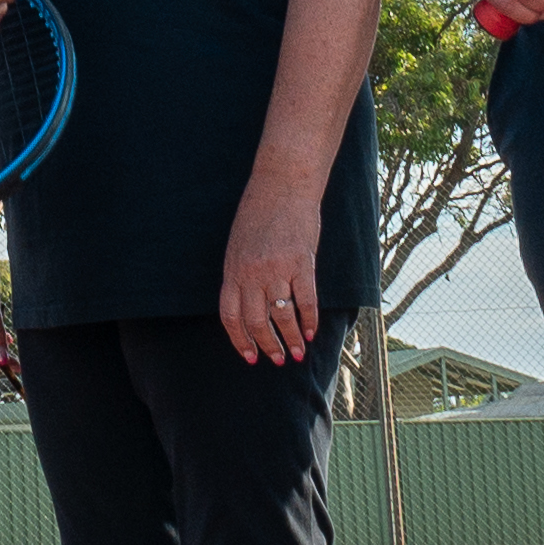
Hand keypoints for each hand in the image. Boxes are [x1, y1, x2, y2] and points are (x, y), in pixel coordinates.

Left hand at [217, 178, 324, 368]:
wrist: (282, 185)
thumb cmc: (258, 214)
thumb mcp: (238, 246)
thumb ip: (240, 276)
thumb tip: (249, 309)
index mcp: (233, 270)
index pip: (231, 316)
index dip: (240, 340)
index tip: (250, 357)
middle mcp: (252, 273)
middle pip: (257, 321)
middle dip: (267, 345)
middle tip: (277, 359)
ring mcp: (277, 268)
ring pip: (282, 316)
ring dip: (291, 339)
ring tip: (297, 353)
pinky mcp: (302, 262)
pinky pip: (306, 300)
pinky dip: (310, 320)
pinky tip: (313, 332)